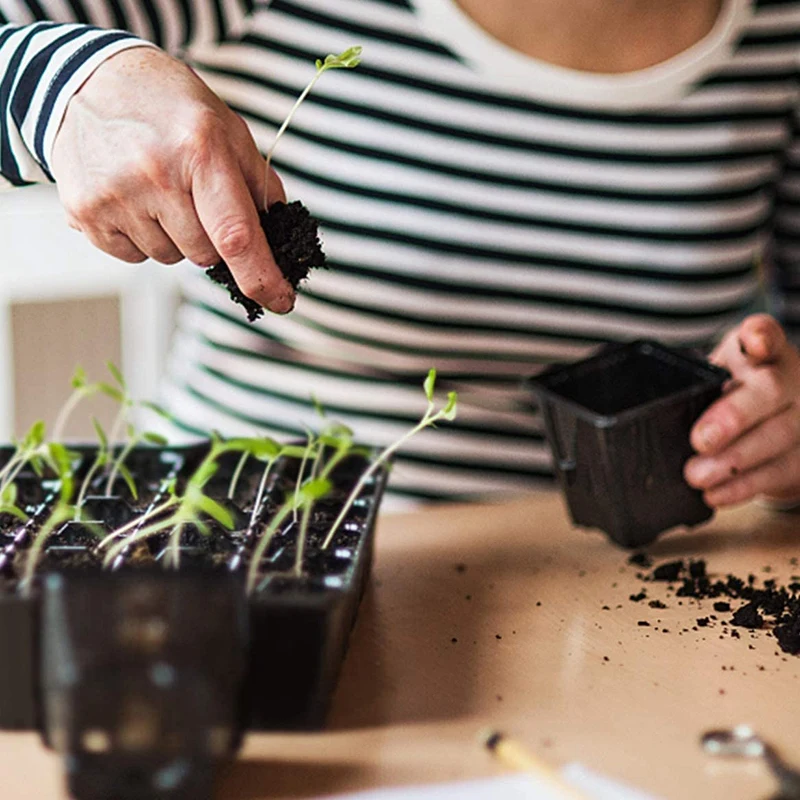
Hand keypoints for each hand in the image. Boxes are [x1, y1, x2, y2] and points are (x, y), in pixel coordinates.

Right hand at [50, 47, 293, 312]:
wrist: (89, 80)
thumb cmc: (170, 107)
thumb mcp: (227, 128)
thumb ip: (260, 184)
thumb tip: (282, 238)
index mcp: (200, 151)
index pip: (236, 234)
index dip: (262, 276)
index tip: (281, 302)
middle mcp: (155, 175)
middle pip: (204, 255)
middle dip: (208, 237)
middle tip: (190, 193)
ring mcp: (115, 195)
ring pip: (169, 258)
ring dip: (173, 236)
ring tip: (155, 188)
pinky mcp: (84, 212)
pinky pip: (133, 257)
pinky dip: (140, 237)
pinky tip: (131, 197)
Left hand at [684, 314, 799, 506]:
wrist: (786, 419)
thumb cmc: (740, 393)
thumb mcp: (723, 375)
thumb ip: (701, 384)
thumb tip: (651, 409)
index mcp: (764, 350)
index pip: (766, 333)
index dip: (761, 335)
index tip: (753, 342)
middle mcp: (791, 378)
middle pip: (770, 391)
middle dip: (733, 417)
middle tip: (700, 439)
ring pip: (779, 435)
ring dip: (734, 461)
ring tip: (697, 475)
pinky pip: (779, 471)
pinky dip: (744, 486)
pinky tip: (717, 492)